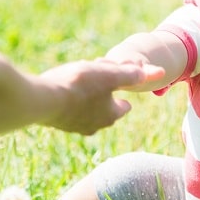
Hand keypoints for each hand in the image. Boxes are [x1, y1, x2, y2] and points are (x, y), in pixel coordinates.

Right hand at [37, 59, 163, 134]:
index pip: (123, 107)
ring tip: (80, 79)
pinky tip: (62, 87)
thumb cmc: (80, 86)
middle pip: (105, 107)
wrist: (42, 100)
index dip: (123, 93)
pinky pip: (69, 108)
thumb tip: (157, 73)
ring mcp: (74, 126)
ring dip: (86, 95)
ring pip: (86, 108)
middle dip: (104, 92)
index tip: (119, 82)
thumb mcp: (109, 75)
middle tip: (99, 76)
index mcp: (110, 115)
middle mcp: (94, 125)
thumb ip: (132, 75)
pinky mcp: (57, 122)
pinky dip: (70, 98)